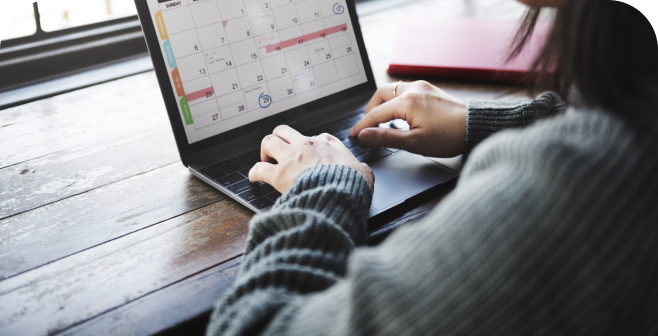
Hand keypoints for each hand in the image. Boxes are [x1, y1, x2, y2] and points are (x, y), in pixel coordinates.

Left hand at [249, 125, 374, 192]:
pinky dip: (254, 172)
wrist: (342, 193)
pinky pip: (259, 168)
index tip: (306, 155)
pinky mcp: (280, 173)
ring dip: (265, 150)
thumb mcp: (364, 171)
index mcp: (327, 143)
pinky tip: (254, 178)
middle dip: (279, 139)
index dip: (307, 146)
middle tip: (278, 151)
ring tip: (265, 160)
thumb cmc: (353, 183)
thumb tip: (363, 172)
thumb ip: (360, 168)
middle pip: (284, 131)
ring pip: (268, 141)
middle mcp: (307, 145)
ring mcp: (292, 157)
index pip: (314, 137)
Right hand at [349, 81, 467, 157]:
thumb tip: (364, 135)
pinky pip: (405, 90)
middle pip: (380, 94)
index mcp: (406, 102)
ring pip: (393, 90)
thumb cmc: (449, 136)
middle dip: (370, 109)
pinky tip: (399, 114)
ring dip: (383, 103)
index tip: (353, 134)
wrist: (476, 126)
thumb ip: (386, 137)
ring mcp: (422, 87)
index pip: (375, 113)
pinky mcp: (429, 89)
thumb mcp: (413, 142)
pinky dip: (395, 100)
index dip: (362, 125)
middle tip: (366, 126)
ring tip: (381, 121)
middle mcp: (413, 89)